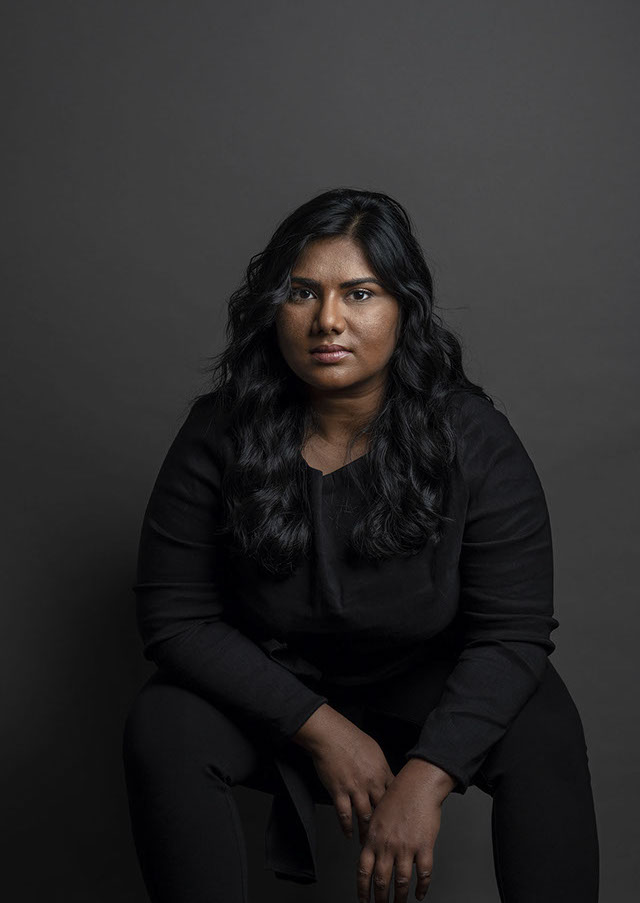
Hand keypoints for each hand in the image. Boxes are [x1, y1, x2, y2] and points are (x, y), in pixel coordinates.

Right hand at [293, 704, 395, 843]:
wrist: (331, 735)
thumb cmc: (350, 738)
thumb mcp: (374, 750)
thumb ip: (381, 767)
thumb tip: (385, 777)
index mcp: (382, 771)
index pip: (395, 796)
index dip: (396, 810)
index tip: (397, 821)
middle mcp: (371, 783)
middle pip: (382, 811)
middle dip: (385, 827)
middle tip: (386, 839)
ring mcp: (355, 789)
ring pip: (365, 817)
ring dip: (366, 832)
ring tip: (367, 843)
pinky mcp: (339, 792)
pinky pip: (344, 815)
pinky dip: (346, 827)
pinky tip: (347, 834)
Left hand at [356, 758, 455, 902]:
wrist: (418, 784)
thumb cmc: (398, 796)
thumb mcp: (377, 815)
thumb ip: (372, 835)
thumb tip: (366, 851)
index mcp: (374, 838)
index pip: (363, 871)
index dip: (362, 890)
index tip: (363, 901)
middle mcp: (387, 845)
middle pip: (381, 881)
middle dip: (380, 899)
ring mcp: (406, 847)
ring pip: (401, 882)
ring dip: (399, 898)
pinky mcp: (424, 847)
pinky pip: (423, 874)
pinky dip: (422, 887)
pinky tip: (420, 893)